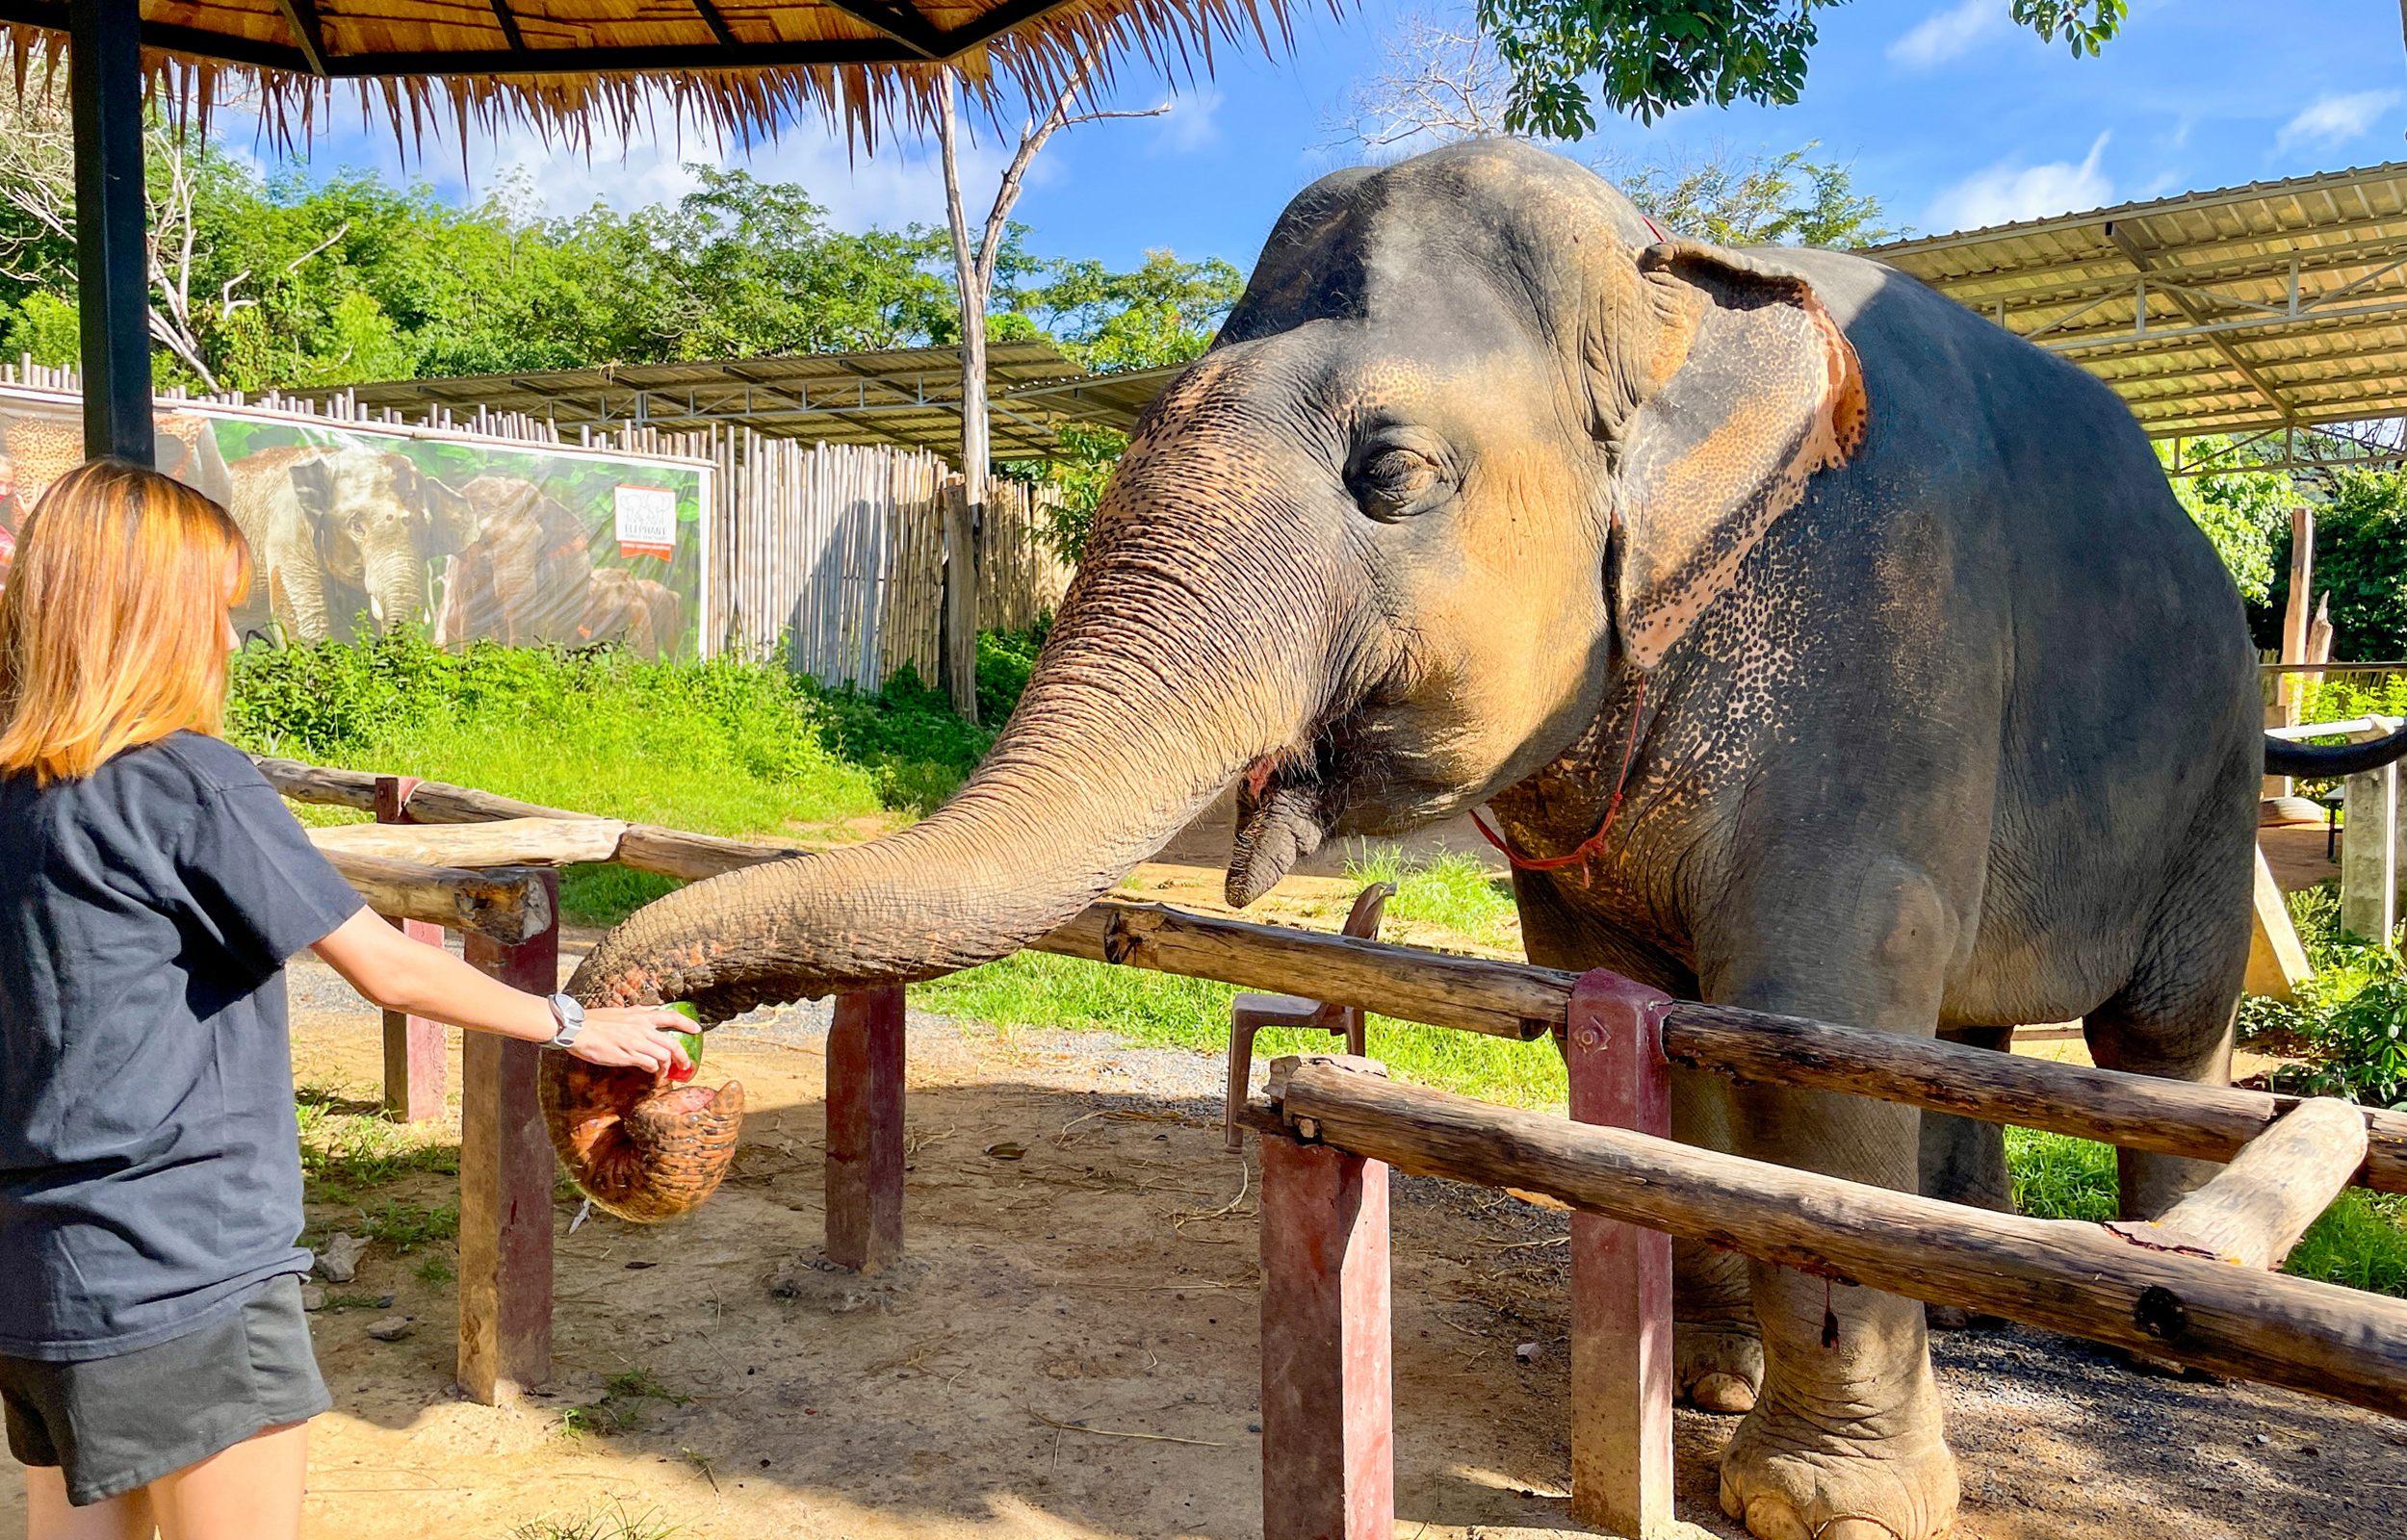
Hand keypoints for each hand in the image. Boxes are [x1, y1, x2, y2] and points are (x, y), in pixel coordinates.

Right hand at [568, 1007, 695, 1075]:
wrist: (578, 1029)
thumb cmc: (595, 1021)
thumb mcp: (620, 1011)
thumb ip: (637, 1014)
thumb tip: (649, 1011)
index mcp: (641, 1015)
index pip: (671, 1016)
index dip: (687, 1024)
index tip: (697, 1030)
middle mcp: (643, 1028)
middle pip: (673, 1043)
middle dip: (683, 1057)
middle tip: (685, 1065)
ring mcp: (637, 1043)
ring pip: (664, 1056)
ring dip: (667, 1068)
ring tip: (663, 1074)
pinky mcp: (629, 1056)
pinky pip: (650, 1065)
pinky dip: (654, 1071)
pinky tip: (651, 1073)